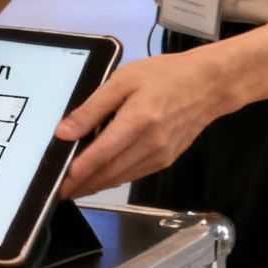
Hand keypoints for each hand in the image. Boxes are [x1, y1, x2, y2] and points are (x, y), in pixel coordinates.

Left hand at [53, 49, 237, 199]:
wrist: (209, 85)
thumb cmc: (164, 76)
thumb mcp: (122, 81)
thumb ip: (92, 108)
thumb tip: (64, 132)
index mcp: (137, 122)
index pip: (100, 155)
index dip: (77, 172)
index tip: (58, 182)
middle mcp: (151, 145)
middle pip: (109, 172)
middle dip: (82, 184)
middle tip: (59, 191)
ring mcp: (161, 156)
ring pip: (121, 177)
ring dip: (96, 185)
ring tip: (73, 188)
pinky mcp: (166, 160)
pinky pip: (134, 174)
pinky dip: (114, 178)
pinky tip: (100, 177)